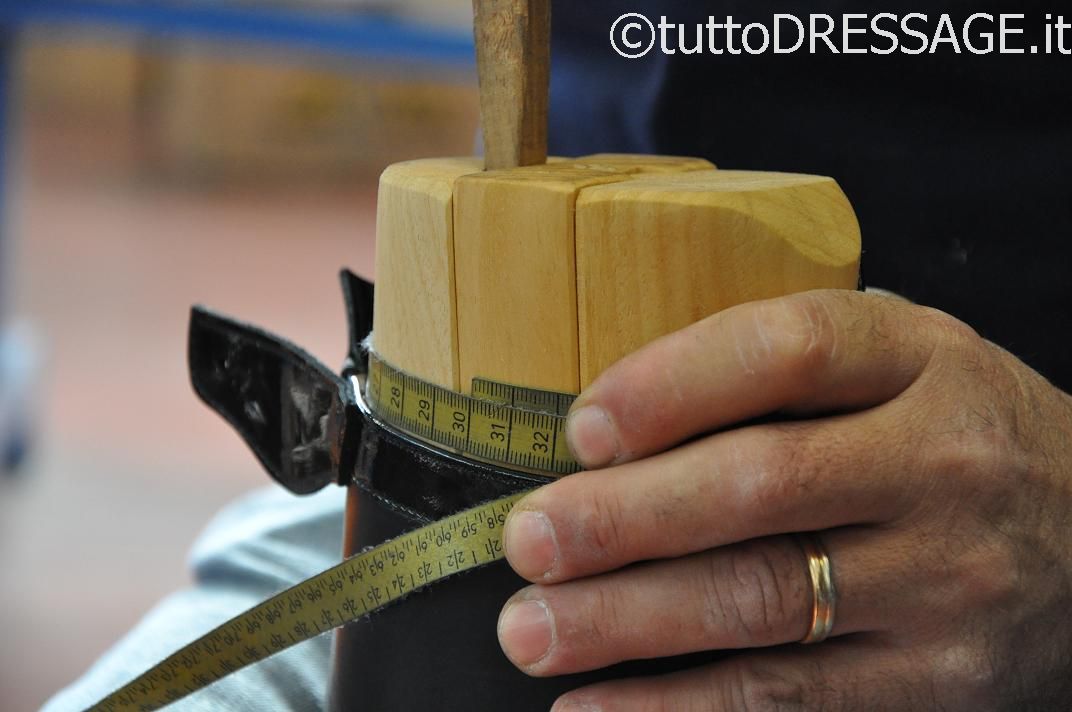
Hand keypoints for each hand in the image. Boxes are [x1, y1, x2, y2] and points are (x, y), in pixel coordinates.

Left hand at [496, 290, 1071, 709]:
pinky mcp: (936, 679)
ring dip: (628, 622)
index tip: (583, 430)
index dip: (672, 385)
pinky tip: (597, 711)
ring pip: (762, 601)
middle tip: (527, 541)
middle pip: (759, 485)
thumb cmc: (952, 432)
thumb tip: (611, 427)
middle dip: (624, 519)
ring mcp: (944, 579)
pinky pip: (791, 700)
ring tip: (534, 629)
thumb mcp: (896, 363)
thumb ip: (781, 372)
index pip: (786, 349)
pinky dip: (682, 711)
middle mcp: (940, 465)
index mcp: (918, 359)